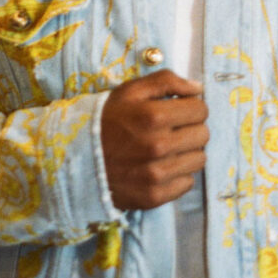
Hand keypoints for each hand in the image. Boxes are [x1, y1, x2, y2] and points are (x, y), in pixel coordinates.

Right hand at [101, 69, 208, 209]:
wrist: (74, 158)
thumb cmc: (106, 120)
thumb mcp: (130, 90)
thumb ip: (166, 81)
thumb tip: (198, 88)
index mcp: (154, 116)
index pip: (201, 110)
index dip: (192, 107)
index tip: (180, 111)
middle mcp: (158, 146)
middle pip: (203, 135)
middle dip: (191, 128)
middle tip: (173, 130)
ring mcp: (156, 174)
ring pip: (199, 160)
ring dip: (187, 152)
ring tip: (167, 149)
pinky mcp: (154, 196)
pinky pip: (186, 183)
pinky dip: (178, 175)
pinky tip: (161, 167)